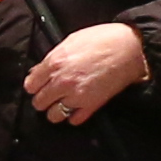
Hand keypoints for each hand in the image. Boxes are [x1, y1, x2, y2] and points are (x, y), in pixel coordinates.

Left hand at [22, 22, 150, 123]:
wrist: (130, 48)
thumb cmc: (103, 39)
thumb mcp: (71, 41)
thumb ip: (52, 58)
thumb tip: (39, 70)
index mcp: (54, 63)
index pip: (30, 85)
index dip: (35, 85)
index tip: (39, 85)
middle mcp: (62, 82)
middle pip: (39, 103)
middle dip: (43, 99)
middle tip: (51, 94)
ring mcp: (76, 96)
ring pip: (53, 115)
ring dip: (56, 110)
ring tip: (62, 103)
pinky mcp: (91, 106)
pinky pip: (74, 120)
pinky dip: (74, 116)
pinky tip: (77, 107)